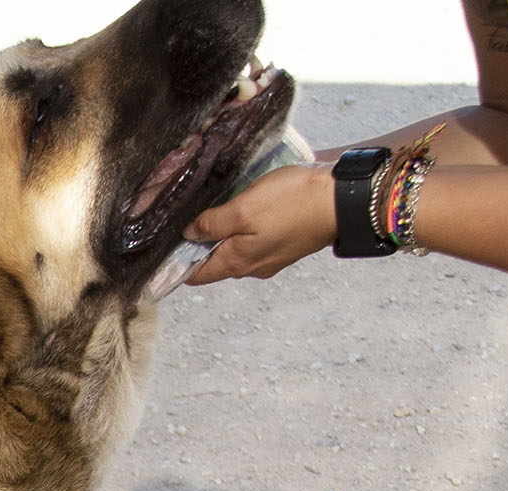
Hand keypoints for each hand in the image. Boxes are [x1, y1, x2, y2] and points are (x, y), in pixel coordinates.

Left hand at [184, 163, 336, 283]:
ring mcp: (271, 257)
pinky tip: (246, 207)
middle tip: (189, 218)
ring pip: (236, 248)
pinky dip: (246, 227)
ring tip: (216, 208)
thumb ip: (212, 224)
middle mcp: (253, 267)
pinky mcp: (286, 243)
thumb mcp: (242, 209)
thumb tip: (189, 233)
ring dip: (224, 232)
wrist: (343, 199)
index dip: (177, 262)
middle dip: (199, 244)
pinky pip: (257, 239)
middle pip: (214, 260)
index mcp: (237, 263)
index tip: (164, 246)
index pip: (196, 275)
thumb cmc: (293, 203)